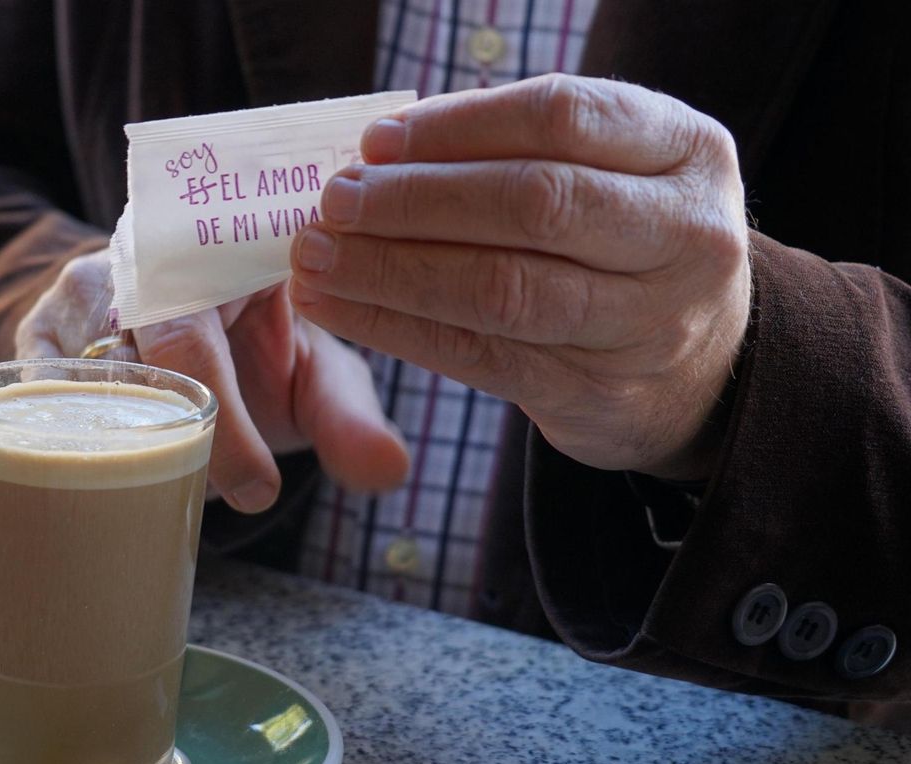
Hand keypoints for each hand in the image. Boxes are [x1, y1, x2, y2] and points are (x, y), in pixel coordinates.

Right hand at [17, 249, 409, 512]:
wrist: (181, 319)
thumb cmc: (259, 347)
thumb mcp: (313, 374)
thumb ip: (348, 418)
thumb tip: (391, 473)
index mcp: (212, 247)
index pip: (196, 333)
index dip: (223, 422)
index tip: (259, 491)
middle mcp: (133, 256)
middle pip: (129, 363)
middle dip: (175, 448)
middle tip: (227, 498)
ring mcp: (73, 295)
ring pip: (74, 389)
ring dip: (122, 457)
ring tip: (175, 490)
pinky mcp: (32, 336)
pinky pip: (30, 404)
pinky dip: (66, 454)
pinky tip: (110, 484)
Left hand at [288, 74, 750, 481]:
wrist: (698, 371)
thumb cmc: (622, 243)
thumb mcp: (610, 174)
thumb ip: (521, 150)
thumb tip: (382, 146)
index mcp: (688, 152)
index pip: (561, 117)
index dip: (457, 126)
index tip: (374, 140)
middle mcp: (686, 236)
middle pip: (532, 204)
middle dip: (414, 200)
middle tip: (333, 202)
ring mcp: (650, 323)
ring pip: (501, 290)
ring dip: (390, 271)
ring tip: (316, 257)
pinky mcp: (598, 394)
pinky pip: (479, 356)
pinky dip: (396, 329)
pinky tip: (339, 308)